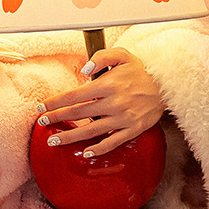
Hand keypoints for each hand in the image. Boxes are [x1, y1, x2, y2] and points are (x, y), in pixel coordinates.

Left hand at [35, 48, 165, 158]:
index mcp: (107, 85)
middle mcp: (113, 103)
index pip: (74, 96)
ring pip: (90, 131)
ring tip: (53, 141)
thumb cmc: (140, 69)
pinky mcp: (133, 130)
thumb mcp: (122, 54)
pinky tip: (85, 153)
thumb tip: (83, 69)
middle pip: (78, 114)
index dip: (55, 102)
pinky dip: (99, 149)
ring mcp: (123, 118)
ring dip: (69, 137)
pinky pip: (113, 142)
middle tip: (41, 123)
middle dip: (56, 118)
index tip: (41, 107)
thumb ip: (100, 57)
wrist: (167, 85)